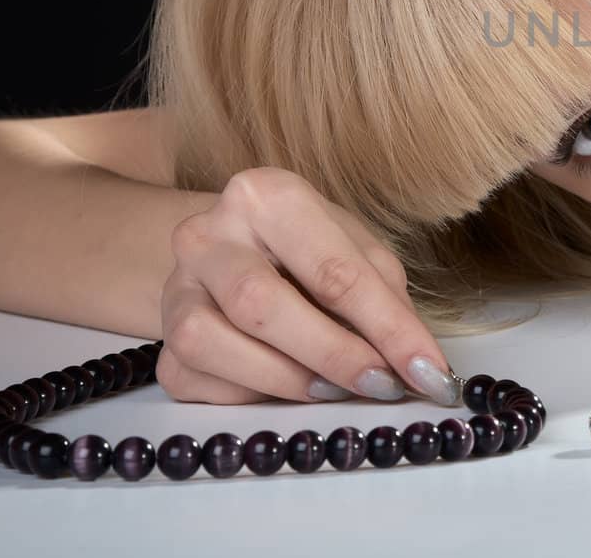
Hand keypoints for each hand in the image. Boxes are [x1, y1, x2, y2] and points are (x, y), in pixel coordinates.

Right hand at [159, 166, 458, 406]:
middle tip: (382, 385)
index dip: (389, 329)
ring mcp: (176, 285)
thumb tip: (420, 368)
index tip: (428, 373)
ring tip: (335, 388)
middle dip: (333, 354)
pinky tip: (284, 386)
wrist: (239, 252)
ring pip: (214, 342)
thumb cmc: (312, 251)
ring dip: (286, 379)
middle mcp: (207, 232)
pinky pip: (197, 379)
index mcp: (266, 195)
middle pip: (262, 305)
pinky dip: (250, 394)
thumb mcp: (360, 254)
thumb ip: (386, 303)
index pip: (334, 270)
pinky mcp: (161, 338)